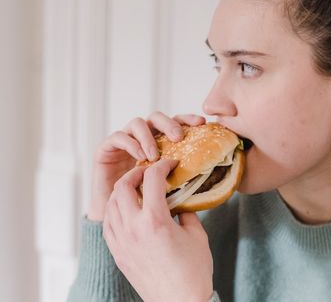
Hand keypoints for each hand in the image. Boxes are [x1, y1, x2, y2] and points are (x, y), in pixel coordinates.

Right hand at [88, 112, 205, 220]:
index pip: (175, 124)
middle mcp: (144, 140)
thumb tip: (212, 180)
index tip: (202, 123)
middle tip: (179, 137)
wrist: (118, 223)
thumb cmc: (148, 209)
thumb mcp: (172, 193)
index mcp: (161, 145)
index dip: (188, 119)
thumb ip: (187, 183)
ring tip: (155, 155)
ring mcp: (125, 143)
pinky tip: (140, 155)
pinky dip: (130, 143)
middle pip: (157, 118)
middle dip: (169, 123)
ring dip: (148, 136)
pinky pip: (117, 137)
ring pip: (137, 123)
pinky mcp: (106, 150)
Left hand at [103, 158, 213, 301]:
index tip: (170, 164)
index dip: (162, 166)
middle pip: (123, 186)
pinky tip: (128, 210)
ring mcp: (121, 241)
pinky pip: (108, 223)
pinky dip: (116, 210)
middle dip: (136, 173)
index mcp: (155, 221)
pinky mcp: (117, 252)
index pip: (152, 179)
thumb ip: (186, 213)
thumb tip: (179, 202)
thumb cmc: (192, 272)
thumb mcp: (197, 235)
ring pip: (111, 203)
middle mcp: (133, 228)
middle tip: (149, 172)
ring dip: (123, 190)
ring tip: (137, 189)